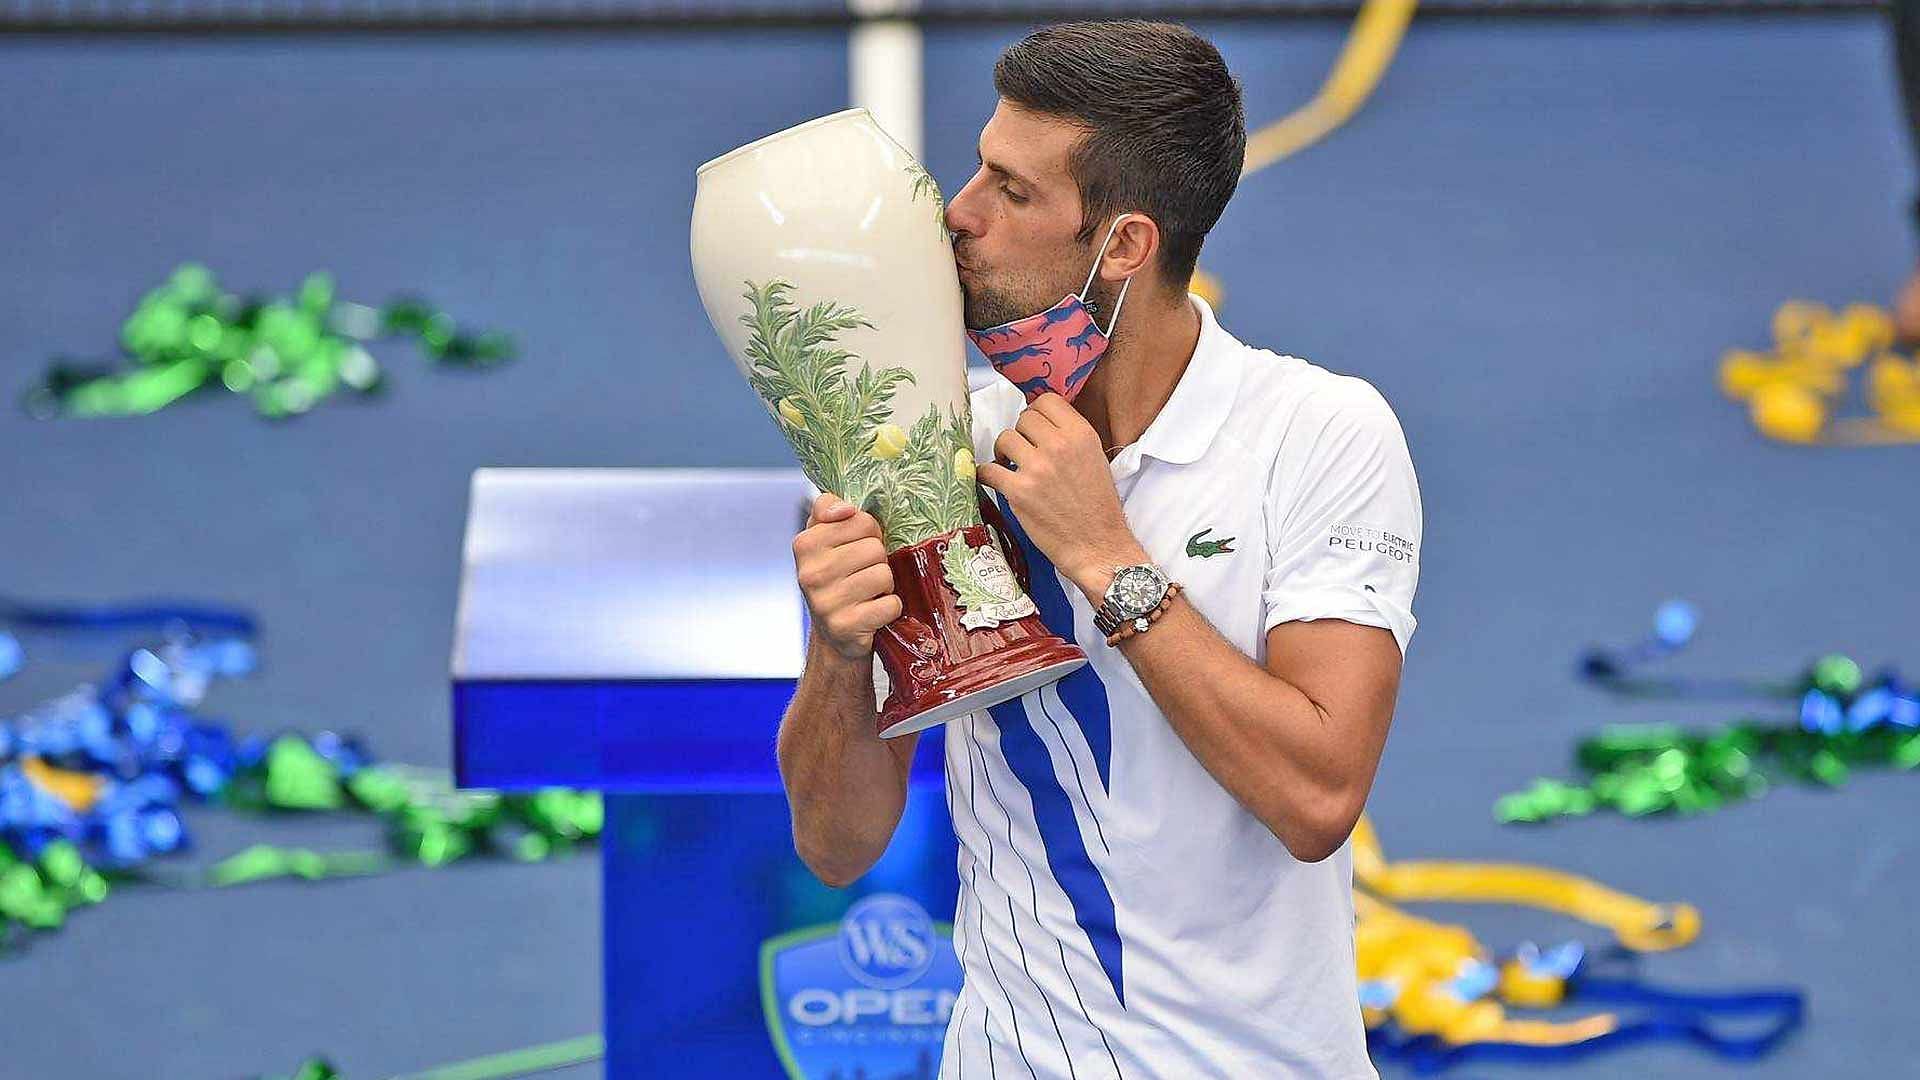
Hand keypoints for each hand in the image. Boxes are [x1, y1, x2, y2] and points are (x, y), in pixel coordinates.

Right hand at [793, 493, 904, 661]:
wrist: (833, 635)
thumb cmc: (836, 577)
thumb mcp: (825, 537)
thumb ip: (828, 508)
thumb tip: (845, 509)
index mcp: (805, 544)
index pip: (862, 521)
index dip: (869, 535)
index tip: (857, 550)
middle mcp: (810, 573)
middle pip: (875, 549)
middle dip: (878, 562)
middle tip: (863, 575)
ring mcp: (826, 602)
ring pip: (884, 575)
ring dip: (885, 586)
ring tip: (868, 594)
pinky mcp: (845, 626)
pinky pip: (891, 605)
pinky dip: (890, 609)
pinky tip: (873, 613)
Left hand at [975, 393, 1147, 598]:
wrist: (1097, 545)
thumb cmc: (1097, 506)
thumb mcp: (1095, 459)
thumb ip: (1070, 437)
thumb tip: (1041, 422)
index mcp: (1081, 434)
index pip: (1046, 401)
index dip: (1037, 413)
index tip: (1034, 429)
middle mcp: (1059, 446)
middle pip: (1023, 419)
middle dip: (1021, 434)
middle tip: (1024, 452)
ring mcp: (1037, 468)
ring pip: (1004, 439)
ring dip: (1003, 452)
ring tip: (1010, 465)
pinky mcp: (1018, 492)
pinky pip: (988, 470)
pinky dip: (985, 474)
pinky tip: (992, 479)